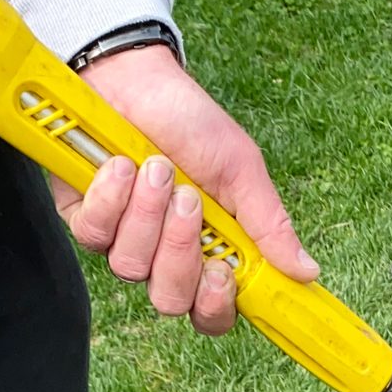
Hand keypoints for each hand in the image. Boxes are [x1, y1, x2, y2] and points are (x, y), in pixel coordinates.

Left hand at [55, 44, 319, 335]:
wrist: (133, 78)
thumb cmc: (190, 122)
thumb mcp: (241, 170)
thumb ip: (269, 225)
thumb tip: (308, 272)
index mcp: (208, 253)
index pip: (211, 313)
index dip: (214, 307)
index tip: (221, 272)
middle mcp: (164, 258)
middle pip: (170, 300)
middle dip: (179, 250)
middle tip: (188, 198)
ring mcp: (122, 242)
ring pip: (130, 267)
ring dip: (147, 213)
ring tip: (155, 166)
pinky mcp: (83, 222)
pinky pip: (94, 234)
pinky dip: (111, 196)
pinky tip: (119, 164)